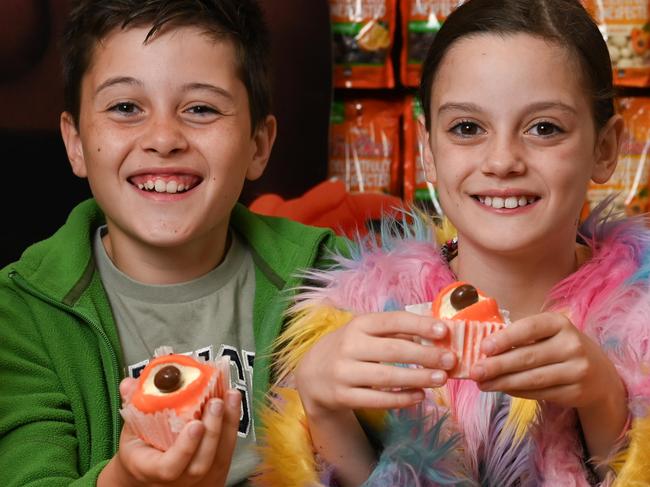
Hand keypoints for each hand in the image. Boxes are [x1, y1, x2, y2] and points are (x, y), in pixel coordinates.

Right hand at [99, 378, 241, 486]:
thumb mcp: (130, 428)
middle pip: (200, 464)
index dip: (185, 448)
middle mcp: (177, 480)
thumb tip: (128, 383)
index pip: (169, 467)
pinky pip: (228, 451)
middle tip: (216, 402)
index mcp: (149, 469)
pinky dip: (232, 425)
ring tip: (230, 396)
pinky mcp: (215, 472)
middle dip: (212, 431)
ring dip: (228, 424)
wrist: (149, 469)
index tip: (195, 425)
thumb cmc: (140, 447)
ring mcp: (197, 480)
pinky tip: (234, 403)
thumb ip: (132, 405)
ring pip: (219, 458)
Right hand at [294, 310, 457, 415]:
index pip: (392, 321)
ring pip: (386, 377)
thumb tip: (434, 334)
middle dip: (425, 356)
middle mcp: (349, 346)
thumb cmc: (349, 349)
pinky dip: (401, 399)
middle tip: (449, 360)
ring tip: (440, 379)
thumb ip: (395, 331)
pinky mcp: (342, 396)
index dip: (419, 325)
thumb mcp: (364, 332)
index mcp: (358, 325)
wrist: (311, 376)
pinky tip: (420, 396)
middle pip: (392, 351)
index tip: (443, 331)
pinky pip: (376, 400)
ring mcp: (344, 372)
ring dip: (417, 378)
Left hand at [470, 311, 622, 408]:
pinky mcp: (576, 392)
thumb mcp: (547, 334)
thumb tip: (483, 350)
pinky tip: (502, 389)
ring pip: (533, 378)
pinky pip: (540, 393)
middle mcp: (572, 345)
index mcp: (560, 323)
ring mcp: (577, 370)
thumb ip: (520, 337)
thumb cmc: (559, 347)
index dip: (506, 338)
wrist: (600, 374)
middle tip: (475, 372)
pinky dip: (517, 392)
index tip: (483, 348)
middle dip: (497, 366)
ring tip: (482, 384)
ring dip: (503, 382)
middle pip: (528, 357)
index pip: (530, 328)